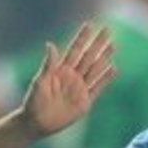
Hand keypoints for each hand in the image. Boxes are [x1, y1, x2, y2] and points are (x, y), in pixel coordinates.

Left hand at [20, 22, 115, 139]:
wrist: (38, 122)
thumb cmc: (34, 101)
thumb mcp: (39, 81)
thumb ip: (48, 64)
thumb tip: (51, 44)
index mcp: (60, 69)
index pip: (74, 49)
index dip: (82, 37)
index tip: (89, 25)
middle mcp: (72, 76)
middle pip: (88, 56)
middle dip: (98, 43)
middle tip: (107, 30)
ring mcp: (80, 88)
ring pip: (95, 69)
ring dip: (104, 57)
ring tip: (113, 45)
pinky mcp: (85, 101)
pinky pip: (98, 87)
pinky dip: (106, 78)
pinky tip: (113, 69)